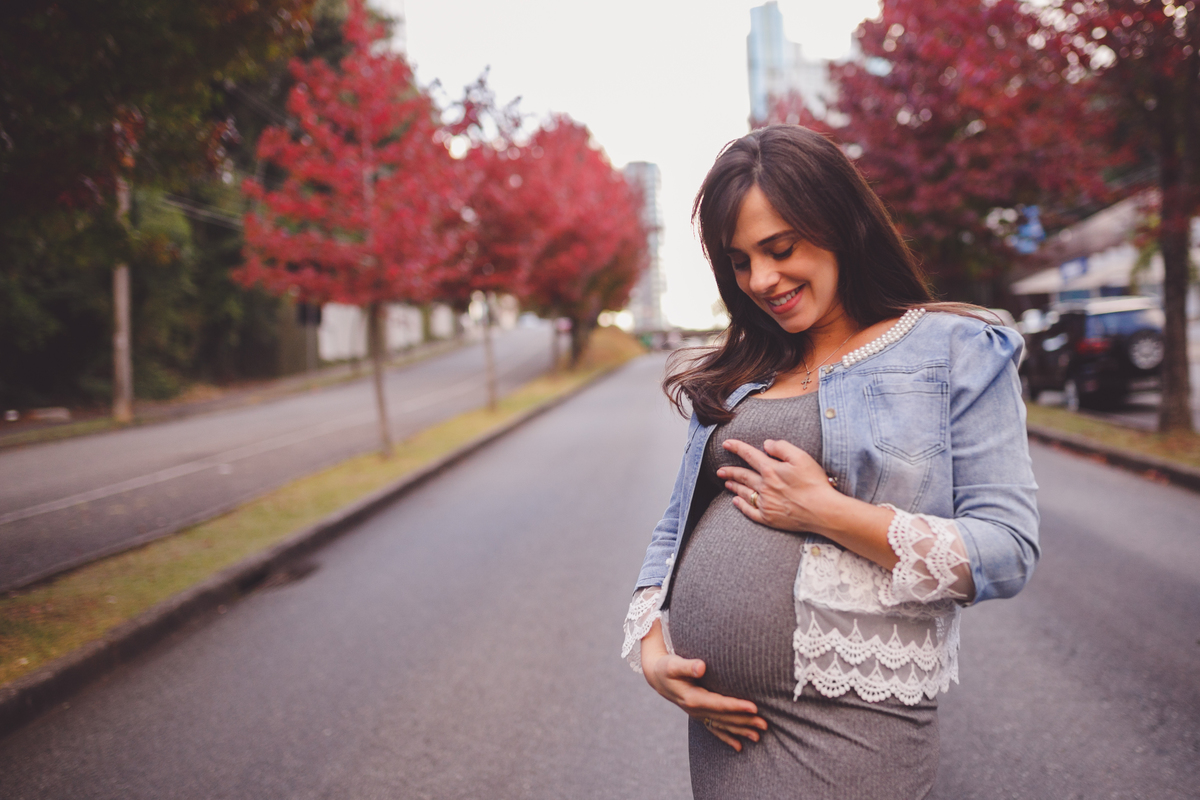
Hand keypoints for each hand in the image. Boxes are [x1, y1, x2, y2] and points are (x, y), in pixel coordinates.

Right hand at [640, 621, 765, 750]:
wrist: (656, 677)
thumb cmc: (666, 667)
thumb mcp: (673, 665)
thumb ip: (688, 666)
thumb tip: (702, 666)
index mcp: (692, 698)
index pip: (719, 704)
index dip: (737, 706)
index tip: (754, 707)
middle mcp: (696, 710)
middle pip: (724, 718)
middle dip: (745, 721)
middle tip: (765, 724)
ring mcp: (698, 714)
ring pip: (722, 725)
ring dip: (740, 730)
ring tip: (758, 737)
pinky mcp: (699, 714)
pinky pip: (715, 728)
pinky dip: (727, 737)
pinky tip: (739, 747)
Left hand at [717, 438, 839, 533]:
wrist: (823, 511)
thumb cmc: (814, 483)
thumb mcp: (801, 457)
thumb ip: (782, 448)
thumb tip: (766, 444)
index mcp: (771, 470)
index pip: (749, 455)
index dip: (736, 448)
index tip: (726, 444)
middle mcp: (764, 486)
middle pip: (742, 476)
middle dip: (729, 471)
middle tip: (719, 470)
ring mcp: (765, 503)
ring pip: (744, 492)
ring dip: (734, 486)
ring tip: (726, 482)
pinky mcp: (769, 518)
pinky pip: (750, 511)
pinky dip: (741, 505)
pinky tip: (736, 502)